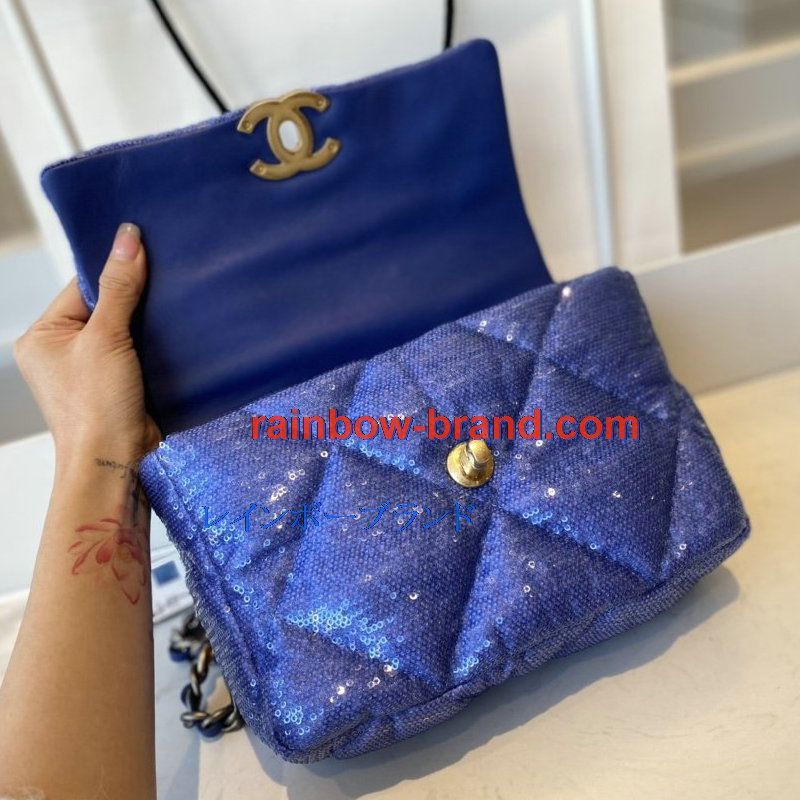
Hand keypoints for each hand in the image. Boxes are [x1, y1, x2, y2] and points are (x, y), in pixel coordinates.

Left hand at [14, 223, 160, 463]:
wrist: (114, 461)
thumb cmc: (97, 406)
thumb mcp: (107, 338)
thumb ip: (120, 288)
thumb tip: (128, 236)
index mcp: (43, 335)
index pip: (82, 286)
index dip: (115, 271)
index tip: (148, 253)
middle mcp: (62, 349)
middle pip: (104, 305)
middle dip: (134, 297)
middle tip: (167, 280)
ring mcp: (89, 368)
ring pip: (124, 329)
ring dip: (147, 322)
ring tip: (174, 308)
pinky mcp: (116, 383)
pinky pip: (136, 351)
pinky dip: (153, 344)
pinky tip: (174, 335)